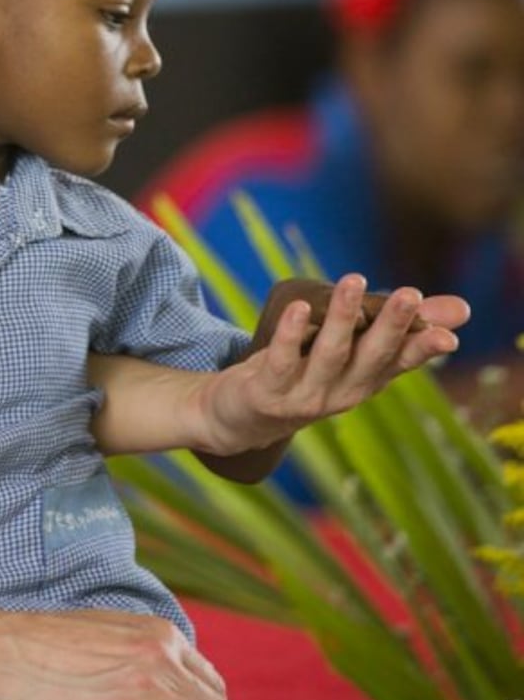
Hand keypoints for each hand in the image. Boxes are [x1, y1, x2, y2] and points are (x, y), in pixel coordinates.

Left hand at [206, 273, 467, 451]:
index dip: (422, 349)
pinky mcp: (267, 394)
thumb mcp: (350, 351)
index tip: (447, 335)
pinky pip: (281, 361)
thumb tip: (460, 307)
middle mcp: (340, 394)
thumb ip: (394, 326)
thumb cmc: (303, 372)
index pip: (399, 362)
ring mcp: (304, 397)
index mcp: (363, 381)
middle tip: (409, 294)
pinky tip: (299, 307)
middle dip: (391, 326)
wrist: (239, 418)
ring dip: (342, 318)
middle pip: (370, 357)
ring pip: (329, 355)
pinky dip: (291, 334)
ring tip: (354, 281)